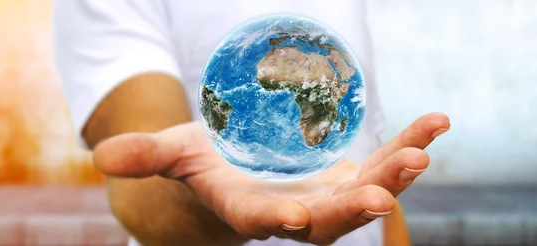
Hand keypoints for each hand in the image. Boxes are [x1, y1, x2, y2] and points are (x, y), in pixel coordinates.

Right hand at [93, 112, 449, 244]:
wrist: (248, 175)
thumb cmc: (207, 164)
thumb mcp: (176, 154)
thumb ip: (147, 157)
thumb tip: (100, 156)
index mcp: (252, 209)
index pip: (263, 221)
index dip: (277, 222)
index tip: (296, 220)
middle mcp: (298, 213)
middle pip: (330, 218)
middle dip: (356, 207)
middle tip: (385, 197)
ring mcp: (331, 196)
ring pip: (369, 189)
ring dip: (397, 173)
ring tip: (424, 148)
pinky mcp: (353, 175)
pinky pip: (386, 161)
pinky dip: (411, 143)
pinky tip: (436, 124)